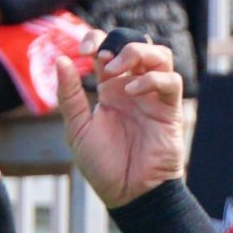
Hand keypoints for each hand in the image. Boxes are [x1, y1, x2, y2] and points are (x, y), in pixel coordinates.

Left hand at [56, 34, 187, 208]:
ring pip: (160, 55)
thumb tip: (62, 60)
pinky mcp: (170, 110)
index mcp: (110, 89)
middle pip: (137, 44)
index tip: (83, 49)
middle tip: (102, 60)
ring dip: (139, 53)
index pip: (108, 48)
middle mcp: (132, 88)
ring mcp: (153, 97)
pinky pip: (171, 80)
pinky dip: (153, 78)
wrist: (127, 194)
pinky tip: (133, 91)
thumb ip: (70, 96)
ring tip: (117, 72)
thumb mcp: (77, 129)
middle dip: (121, 42)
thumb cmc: (103, 166)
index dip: (98, 38)